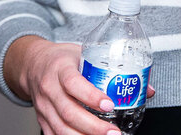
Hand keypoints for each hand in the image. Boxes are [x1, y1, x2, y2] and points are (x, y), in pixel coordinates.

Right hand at [5, 35, 123, 134]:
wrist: (33, 65)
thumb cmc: (62, 59)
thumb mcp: (85, 54)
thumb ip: (113, 70)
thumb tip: (147, 90)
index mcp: (60, 69)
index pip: (74, 83)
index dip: (91, 96)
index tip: (109, 105)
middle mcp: (50, 89)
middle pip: (68, 111)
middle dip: (93, 125)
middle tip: (113, 131)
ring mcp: (44, 106)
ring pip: (61, 127)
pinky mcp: (42, 119)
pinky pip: (54, 134)